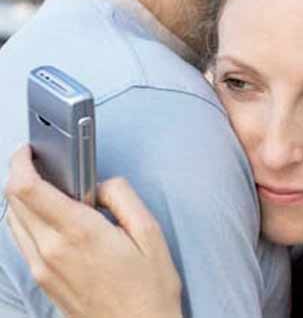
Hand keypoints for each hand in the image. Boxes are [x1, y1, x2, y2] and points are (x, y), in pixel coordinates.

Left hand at [5, 146, 182, 317]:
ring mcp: (43, 269)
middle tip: (44, 165)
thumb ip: (122, 197)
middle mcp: (52, 251)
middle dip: (22, 176)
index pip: (29, 188)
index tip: (30, 150)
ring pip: (13, 221)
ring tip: (51, 191)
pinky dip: (28, 221)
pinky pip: (22, 241)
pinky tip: (52, 219)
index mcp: (80, 233)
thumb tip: (101, 183)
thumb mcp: (150, 233)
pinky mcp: (43, 281)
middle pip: (14, 201)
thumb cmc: (149, 289)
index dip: (22, 162)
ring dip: (23, 199)